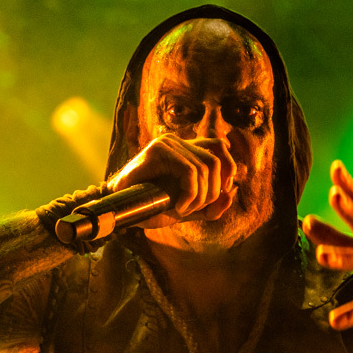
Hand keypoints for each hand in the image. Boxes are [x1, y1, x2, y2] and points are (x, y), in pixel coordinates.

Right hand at [109, 134, 243, 228]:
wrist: (121, 210)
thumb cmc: (152, 207)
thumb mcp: (189, 209)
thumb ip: (211, 206)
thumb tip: (231, 192)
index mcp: (186, 150)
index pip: (219, 147)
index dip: (228, 169)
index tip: (220, 193)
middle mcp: (178, 142)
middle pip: (215, 160)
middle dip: (213, 190)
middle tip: (196, 208)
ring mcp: (167, 144)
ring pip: (204, 168)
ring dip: (200, 196)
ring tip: (184, 210)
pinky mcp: (158, 151)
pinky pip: (190, 172)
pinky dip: (190, 194)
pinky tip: (179, 207)